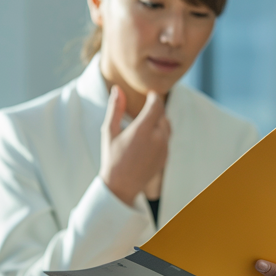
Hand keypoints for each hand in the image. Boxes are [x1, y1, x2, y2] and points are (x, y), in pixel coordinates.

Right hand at [100, 86, 170, 205]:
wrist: (121, 186)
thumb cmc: (112, 158)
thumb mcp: (109, 132)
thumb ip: (115, 109)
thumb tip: (117, 89)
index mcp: (142, 130)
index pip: (156, 105)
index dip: (154, 97)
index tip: (150, 94)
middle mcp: (156, 139)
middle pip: (162, 115)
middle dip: (155, 110)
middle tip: (144, 110)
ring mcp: (163, 149)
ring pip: (166, 127)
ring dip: (158, 122)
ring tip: (145, 125)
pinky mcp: (165, 157)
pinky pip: (166, 139)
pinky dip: (160, 135)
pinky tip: (147, 140)